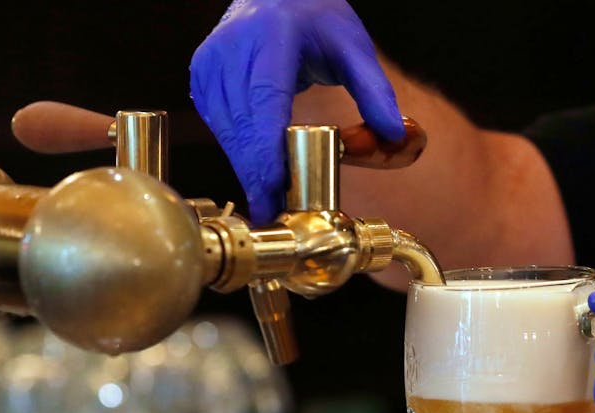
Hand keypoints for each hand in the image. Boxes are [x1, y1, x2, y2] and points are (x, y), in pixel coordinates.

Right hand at [190, 0, 404, 223]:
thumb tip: (392, 134)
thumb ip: (375, 91)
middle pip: (241, 124)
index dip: (266, 152)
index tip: (273, 189)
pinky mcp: (202, 73)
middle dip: (257, 173)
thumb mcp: (354, 48)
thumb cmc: (316, 18)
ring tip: (268, 200)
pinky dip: (237, 149)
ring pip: (225, 129)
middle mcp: (234, 47)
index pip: (265, 102)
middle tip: (273, 211)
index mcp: (272, 36)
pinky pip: (218, 123)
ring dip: (245, 166)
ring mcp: (212, 60)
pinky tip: (255, 169)